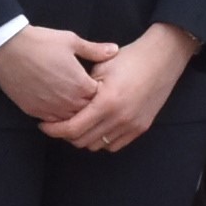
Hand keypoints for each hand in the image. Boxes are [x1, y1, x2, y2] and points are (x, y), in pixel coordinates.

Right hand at [0, 24, 115, 126]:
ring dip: (73, 114)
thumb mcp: (71, 41)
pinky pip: (51, 121)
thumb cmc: (40, 42)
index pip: (100, 97)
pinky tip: (57, 108)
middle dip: (89, 106)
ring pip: (70, 121)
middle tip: (89, 98)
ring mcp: (50, 108)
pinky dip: (57, 117)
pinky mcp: (34, 111)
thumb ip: (94, 50)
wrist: (7, 48)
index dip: (101, 92)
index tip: (98, 85)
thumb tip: (114, 50)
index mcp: (80, 84)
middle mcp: (67, 101)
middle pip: (87, 112)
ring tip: (73, 105)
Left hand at [52, 24, 196, 154]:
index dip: (54, 130)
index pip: (72, 129)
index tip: (44, 124)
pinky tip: (97, 127)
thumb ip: (81, 90)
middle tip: (59, 124)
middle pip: (83, 141)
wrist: (162, 59)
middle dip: (66, 135)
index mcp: (106, 102)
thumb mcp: (100, 69)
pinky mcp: (141, 128)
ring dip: (84, 138)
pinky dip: (102, 140)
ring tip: (78, 124)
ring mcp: (132, 126)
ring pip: (98, 146)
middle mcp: (119, 119)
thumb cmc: (128, 59)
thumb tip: (62, 105)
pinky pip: (114, 145)